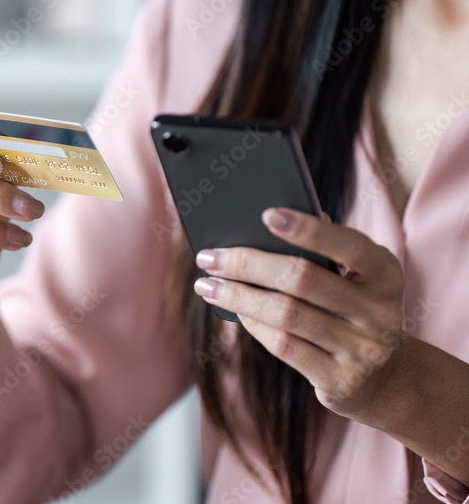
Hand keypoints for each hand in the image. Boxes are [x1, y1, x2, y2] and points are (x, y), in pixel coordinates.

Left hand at [192, 208, 407, 421]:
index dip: (309, 230)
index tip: (266, 214)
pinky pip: (284, 345)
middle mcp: (380, 312)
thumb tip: (271, 221)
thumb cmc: (353, 308)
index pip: (349, 246)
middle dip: (248, 264)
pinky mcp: (339, 380)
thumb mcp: (356, 277)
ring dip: (239, 296)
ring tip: (207, 285)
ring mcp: (362, 350)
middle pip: (303, 279)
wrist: (384, 377)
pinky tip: (234, 310)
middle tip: (210, 257)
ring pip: (286, 314)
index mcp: (386, 274)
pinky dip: (253, 324)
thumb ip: (325, 250)